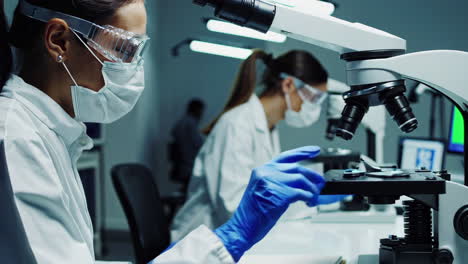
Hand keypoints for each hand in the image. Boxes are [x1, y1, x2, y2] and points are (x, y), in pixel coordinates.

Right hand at [215, 146, 344, 260]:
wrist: (243, 228)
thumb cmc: (253, 214)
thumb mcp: (264, 191)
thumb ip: (279, 182)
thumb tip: (303, 182)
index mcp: (262, 170)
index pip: (285, 156)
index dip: (302, 152)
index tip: (315, 150)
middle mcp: (265, 172)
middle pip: (297, 168)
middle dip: (313, 176)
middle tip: (321, 184)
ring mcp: (271, 181)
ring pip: (301, 179)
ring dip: (312, 189)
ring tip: (314, 198)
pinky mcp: (279, 194)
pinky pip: (301, 192)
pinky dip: (309, 198)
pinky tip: (309, 203)